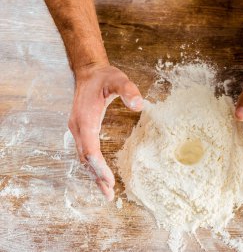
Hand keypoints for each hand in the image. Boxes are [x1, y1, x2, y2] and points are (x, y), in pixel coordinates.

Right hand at [68, 64, 142, 200]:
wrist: (88, 73)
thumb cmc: (103, 77)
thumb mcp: (118, 79)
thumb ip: (128, 90)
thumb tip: (139, 105)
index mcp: (85, 118)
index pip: (90, 148)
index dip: (99, 166)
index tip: (109, 180)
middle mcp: (78, 127)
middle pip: (85, 158)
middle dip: (97, 177)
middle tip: (109, 195)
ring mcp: (77, 129)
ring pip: (83, 158)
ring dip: (93, 175)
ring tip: (106, 192)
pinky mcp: (81, 130)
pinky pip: (85, 153)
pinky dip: (91, 166)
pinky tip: (99, 174)